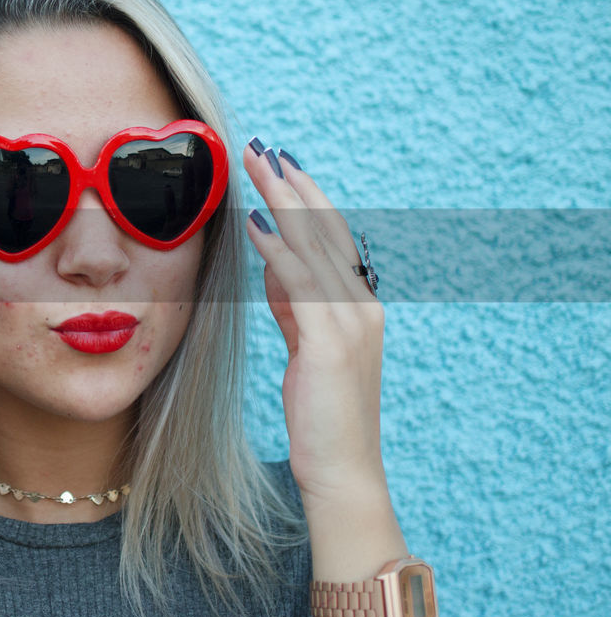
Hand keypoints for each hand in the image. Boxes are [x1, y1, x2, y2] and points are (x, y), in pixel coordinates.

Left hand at [241, 140, 387, 510]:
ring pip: (313, 245)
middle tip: (265, 147)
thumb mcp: (305, 347)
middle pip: (324, 230)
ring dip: (282, 201)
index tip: (282, 165)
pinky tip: (253, 223)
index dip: (307, 199)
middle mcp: (362, 305)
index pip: (332, 238)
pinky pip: (299, 282)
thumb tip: (272, 267)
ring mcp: (352, 320)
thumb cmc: (320, 413)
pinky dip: (275, 248)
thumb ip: (294, 306)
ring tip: (255, 166)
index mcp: (359, 305)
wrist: (342, 469)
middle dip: (293, 186)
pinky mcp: (331, 340)